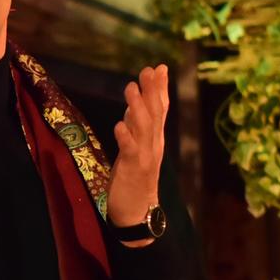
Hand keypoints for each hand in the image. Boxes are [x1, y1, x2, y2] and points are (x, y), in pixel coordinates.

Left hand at [108, 65, 168, 245]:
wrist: (137, 212)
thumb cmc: (134, 178)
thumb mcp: (135, 147)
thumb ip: (136, 125)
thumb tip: (136, 102)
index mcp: (154, 139)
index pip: (160, 109)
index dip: (160, 88)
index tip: (159, 67)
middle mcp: (154, 144)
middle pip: (155, 114)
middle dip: (152, 91)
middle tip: (147, 70)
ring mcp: (146, 156)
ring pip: (144, 128)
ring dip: (137, 107)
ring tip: (131, 88)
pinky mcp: (134, 169)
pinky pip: (130, 150)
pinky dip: (125, 137)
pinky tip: (119, 124)